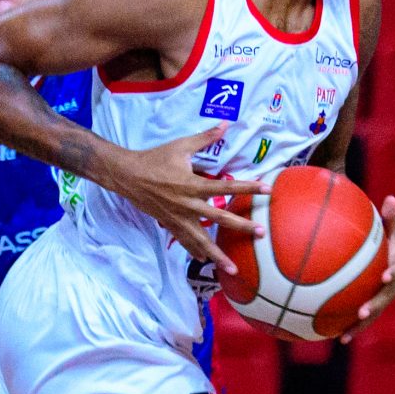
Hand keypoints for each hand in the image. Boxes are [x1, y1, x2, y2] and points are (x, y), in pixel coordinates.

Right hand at [108, 126, 265, 274]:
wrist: (128, 175)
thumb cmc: (155, 159)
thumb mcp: (181, 146)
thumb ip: (206, 138)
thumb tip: (225, 124)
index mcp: (193, 184)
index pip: (226, 187)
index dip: (248, 188)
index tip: (266, 189)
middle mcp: (189, 205)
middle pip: (220, 219)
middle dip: (241, 226)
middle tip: (259, 234)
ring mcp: (179, 218)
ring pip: (202, 240)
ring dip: (218, 255)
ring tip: (233, 269)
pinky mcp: (170, 224)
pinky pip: (186, 241)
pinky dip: (196, 251)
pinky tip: (206, 262)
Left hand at [345, 195, 394, 338]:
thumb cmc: (392, 236)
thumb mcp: (393, 225)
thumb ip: (391, 216)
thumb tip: (390, 198)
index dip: (393, 272)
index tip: (386, 276)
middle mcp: (394, 284)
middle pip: (385, 297)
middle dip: (374, 306)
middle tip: (362, 312)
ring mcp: (385, 296)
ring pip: (375, 313)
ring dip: (361, 325)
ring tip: (346, 335)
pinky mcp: (376, 304)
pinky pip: (364, 317)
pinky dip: (352, 328)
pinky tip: (336, 337)